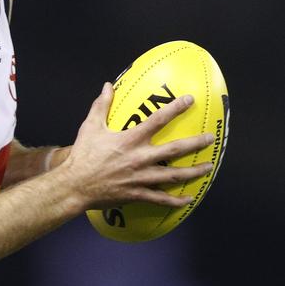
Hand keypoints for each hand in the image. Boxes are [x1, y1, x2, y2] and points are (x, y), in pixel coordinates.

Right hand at [62, 82, 213, 210]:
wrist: (74, 186)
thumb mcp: (90, 126)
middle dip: (196, 143)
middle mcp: (140, 158)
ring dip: (193, 172)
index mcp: (130, 140)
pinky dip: (176, 200)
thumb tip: (108, 85)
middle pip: (175, 150)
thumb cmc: (82, 156)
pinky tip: (188, 199)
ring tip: (208, 167)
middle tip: (210, 138)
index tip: (190, 100)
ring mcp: (140, 178)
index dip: (176, 108)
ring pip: (173, 176)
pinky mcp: (137, 194)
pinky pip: (160, 199)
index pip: (158, 120)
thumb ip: (102, 105)